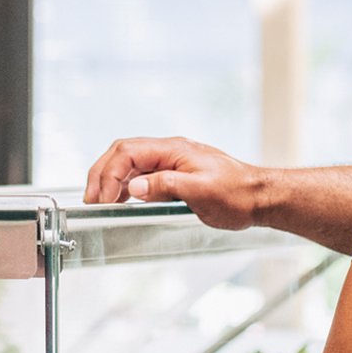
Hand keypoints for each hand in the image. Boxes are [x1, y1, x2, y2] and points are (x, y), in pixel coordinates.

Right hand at [83, 137, 269, 230]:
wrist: (260, 197)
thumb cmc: (237, 194)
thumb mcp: (202, 191)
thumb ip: (166, 186)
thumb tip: (133, 186)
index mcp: (173, 149)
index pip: (127, 152)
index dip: (108, 174)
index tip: (101, 199)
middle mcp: (169, 151)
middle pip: (122, 154)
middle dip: (102, 174)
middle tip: (91, 200)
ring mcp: (171, 162)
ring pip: (129, 163)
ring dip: (110, 180)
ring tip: (100, 202)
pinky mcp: (174, 174)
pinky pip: (141, 174)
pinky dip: (125, 186)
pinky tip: (121, 201)